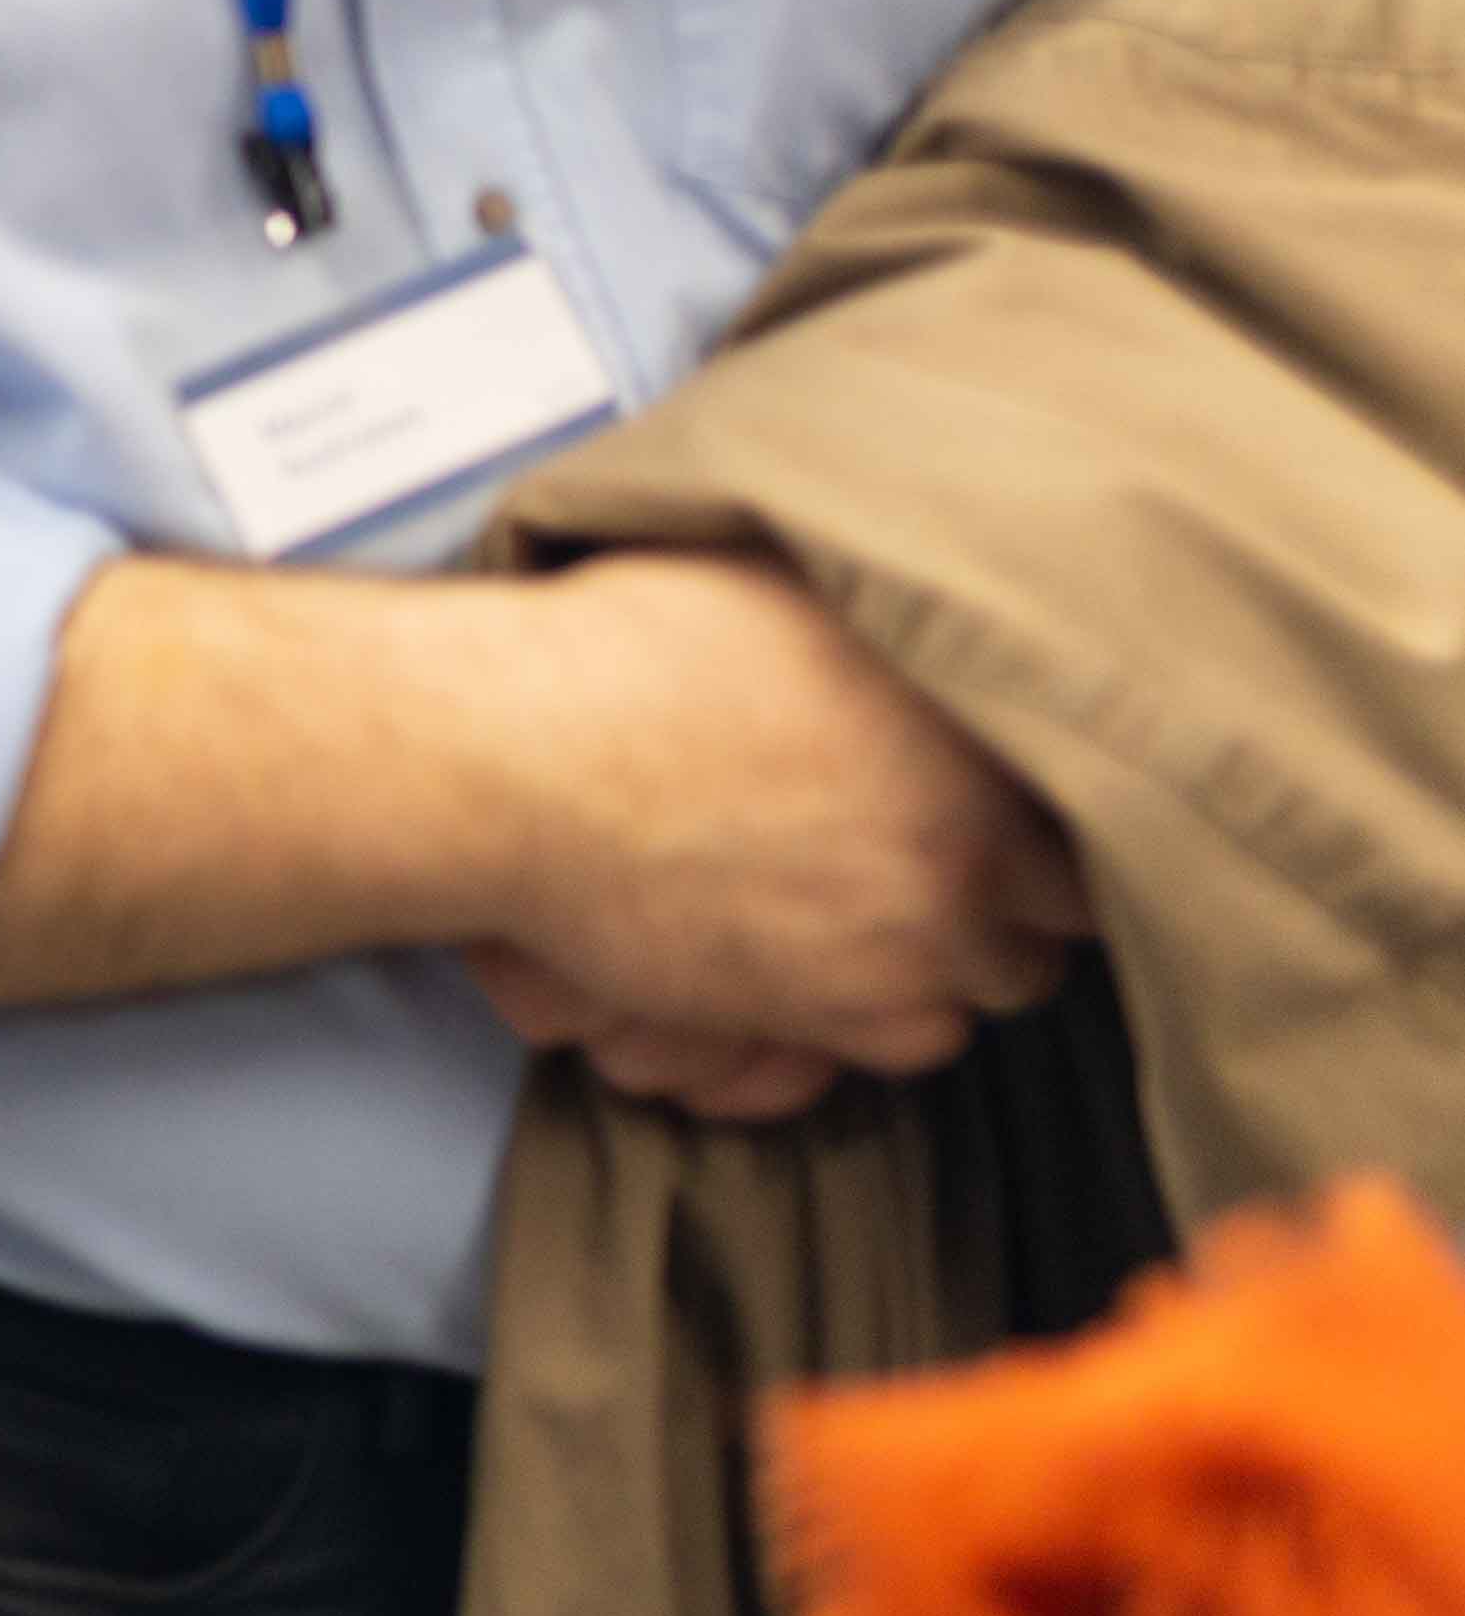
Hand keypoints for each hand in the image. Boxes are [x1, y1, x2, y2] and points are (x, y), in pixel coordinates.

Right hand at [471, 550, 1091, 1100]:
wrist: (517, 757)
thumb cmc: (632, 649)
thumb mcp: (790, 573)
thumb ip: (898, 597)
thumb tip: (948, 574)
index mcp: (988, 734)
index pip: (1097, 805)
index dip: (1057, 800)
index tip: (1020, 790)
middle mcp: (977, 849)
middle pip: (1063, 910)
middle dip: (1017, 885)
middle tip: (948, 846)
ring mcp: (911, 945)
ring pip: (995, 984)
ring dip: (958, 952)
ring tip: (887, 905)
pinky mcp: (832, 1015)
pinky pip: (912, 1043)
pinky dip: (885, 1010)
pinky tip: (836, 958)